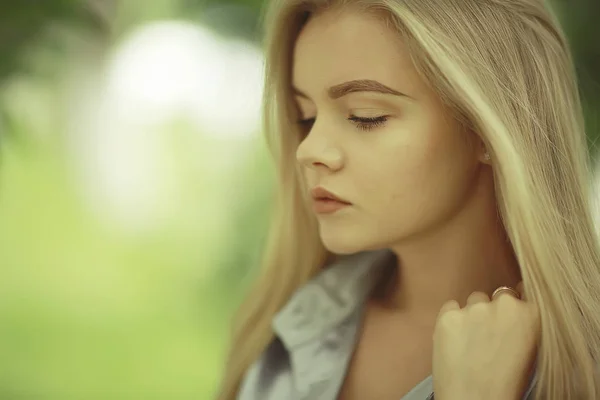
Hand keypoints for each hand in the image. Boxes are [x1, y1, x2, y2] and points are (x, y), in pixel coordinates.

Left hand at [432, 283, 539, 399]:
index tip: (508, 314)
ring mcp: (474, 308)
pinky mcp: (448, 315)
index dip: (514, 304)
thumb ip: (524, 325)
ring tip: (471, 342)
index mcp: (531, 315)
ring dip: (472, 314)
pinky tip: (455, 340)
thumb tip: (516, 313)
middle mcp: (504, 305)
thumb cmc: (505, 385)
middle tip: (488, 335)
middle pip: (497, 296)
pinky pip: (450, 307)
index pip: (522, 291)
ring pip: (474, 300)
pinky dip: (451, 319)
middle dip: (493, 310)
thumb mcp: (530, 352)